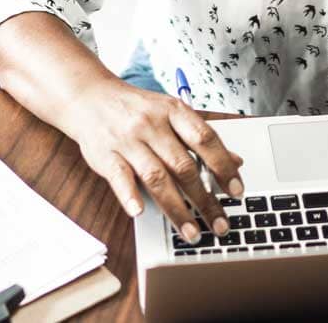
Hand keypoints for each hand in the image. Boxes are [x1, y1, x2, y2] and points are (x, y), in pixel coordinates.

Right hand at [58, 80, 245, 242]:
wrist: (90, 96)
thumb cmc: (136, 109)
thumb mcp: (171, 113)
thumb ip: (200, 137)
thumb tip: (235, 161)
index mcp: (173, 110)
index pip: (205, 139)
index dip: (224, 166)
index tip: (237, 192)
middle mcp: (151, 124)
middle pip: (183, 165)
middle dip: (205, 200)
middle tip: (220, 225)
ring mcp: (127, 140)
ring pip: (156, 177)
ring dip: (176, 209)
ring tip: (192, 232)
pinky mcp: (105, 155)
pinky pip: (119, 176)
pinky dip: (130, 195)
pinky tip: (140, 211)